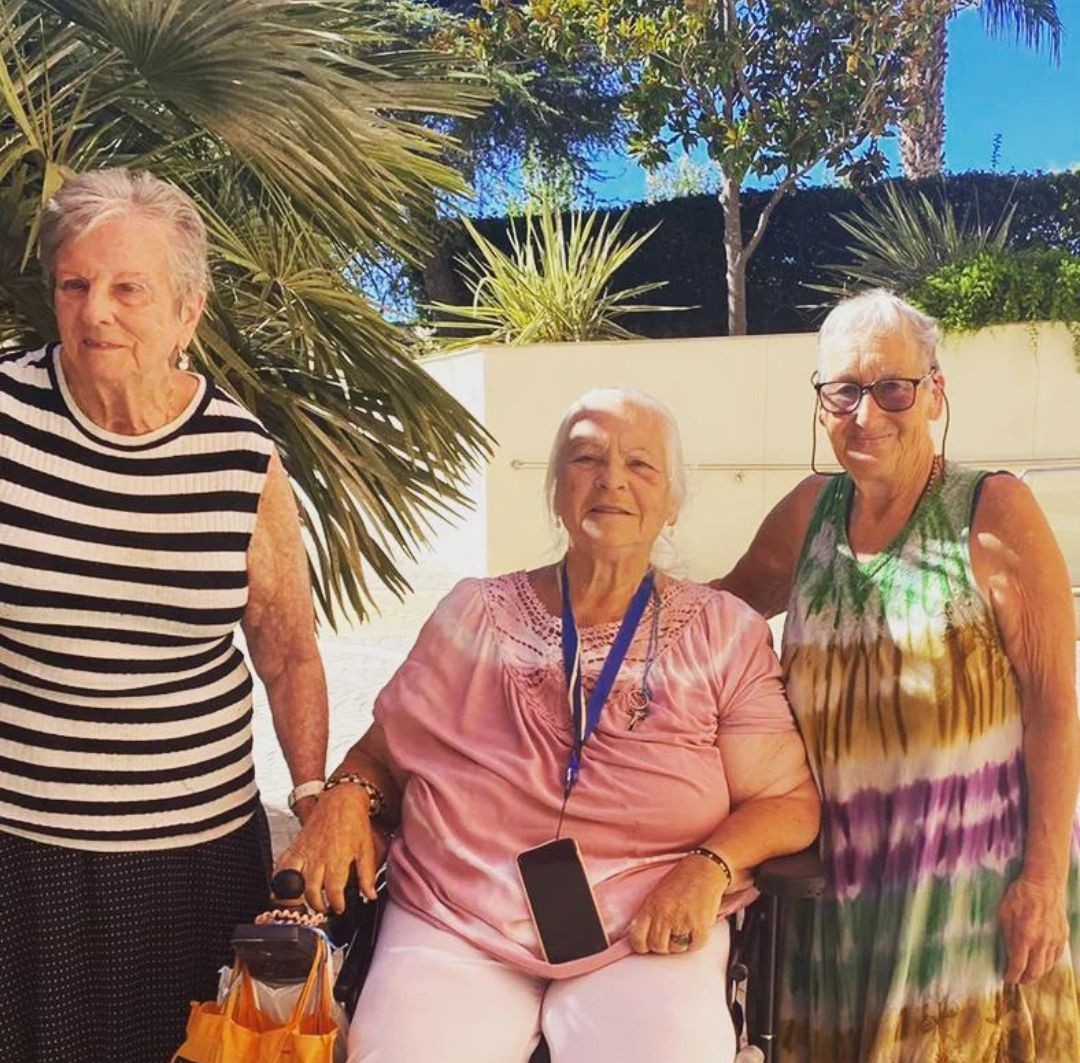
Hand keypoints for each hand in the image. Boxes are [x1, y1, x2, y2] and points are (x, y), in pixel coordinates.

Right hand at [276, 785, 386, 912]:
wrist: (341, 799)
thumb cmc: (354, 822)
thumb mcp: (366, 849)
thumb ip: (367, 875)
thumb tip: (370, 894)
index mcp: (337, 860)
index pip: (333, 892)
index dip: (336, 905)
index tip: (339, 907)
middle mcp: (318, 858)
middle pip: (312, 892)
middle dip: (318, 905)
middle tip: (325, 907)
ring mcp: (304, 852)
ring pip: (295, 883)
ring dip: (299, 897)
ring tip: (308, 901)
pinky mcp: (295, 846)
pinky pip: (282, 866)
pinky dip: (281, 879)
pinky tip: (287, 885)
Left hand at [628, 855, 727, 954]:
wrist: (705, 869)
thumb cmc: (681, 879)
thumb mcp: (656, 893)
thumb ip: (648, 915)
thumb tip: (642, 937)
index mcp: (651, 906)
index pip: (637, 938)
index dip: (642, 946)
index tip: (646, 946)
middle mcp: (665, 915)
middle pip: (657, 947)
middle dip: (663, 945)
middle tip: (669, 935)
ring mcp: (683, 922)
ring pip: (676, 949)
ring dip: (680, 943)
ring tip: (684, 927)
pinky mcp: (700, 927)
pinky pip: (694, 946)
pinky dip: (695, 941)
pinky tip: (695, 928)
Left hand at [998, 873, 1067, 983]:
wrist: (1044, 883)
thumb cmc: (1019, 894)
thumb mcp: (1004, 912)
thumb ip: (1006, 935)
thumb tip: (1008, 955)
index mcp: (1024, 936)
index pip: (1018, 965)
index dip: (1011, 976)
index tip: (1006, 978)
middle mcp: (1042, 941)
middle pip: (1035, 972)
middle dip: (1025, 980)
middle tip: (1017, 979)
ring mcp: (1055, 940)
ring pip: (1047, 966)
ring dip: (1037, 972)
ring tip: (1027, 972)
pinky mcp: (1063, 936)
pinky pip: (1056, 957)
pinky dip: (1047, 963)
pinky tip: (1040, 961)